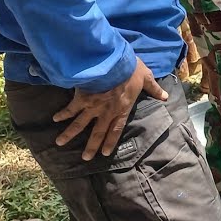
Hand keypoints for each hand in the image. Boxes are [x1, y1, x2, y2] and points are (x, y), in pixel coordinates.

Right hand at [53, 58, 167, 160]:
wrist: (113, 62)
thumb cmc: (130, 70)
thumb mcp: (146, 77)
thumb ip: (154, 89)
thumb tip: (165, 97)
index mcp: (122, 108)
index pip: (116, 129)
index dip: (110, 141)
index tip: (104, 153)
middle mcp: (106, 111)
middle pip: (98, 132)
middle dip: (91, 146)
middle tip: (85, 157)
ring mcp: (93, 106)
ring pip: (80, 124)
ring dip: (69, 134)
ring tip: (59, 143)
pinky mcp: (82, 98)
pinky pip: (71, 108)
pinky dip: (63, 113)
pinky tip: (55, 119)